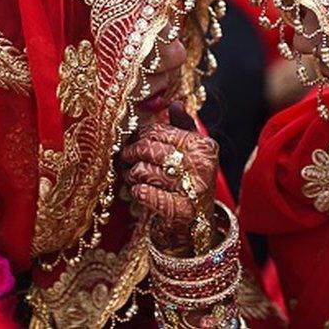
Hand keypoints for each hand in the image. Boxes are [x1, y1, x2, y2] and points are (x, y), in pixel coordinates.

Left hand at [121, 123, 218, 251]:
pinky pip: (145, 194)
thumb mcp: (192, 153)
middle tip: (124, 158)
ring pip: (143, 171)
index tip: (131, 139)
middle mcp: (202, 166)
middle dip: (131, 154)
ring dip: (131, 176)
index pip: (160, 130)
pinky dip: (136, 193)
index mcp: (204, 146)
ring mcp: (192, 189)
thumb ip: (183, 127)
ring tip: (132, 178)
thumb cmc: (190, 182)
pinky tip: (138, 192)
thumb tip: (176, 102)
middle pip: (149, 149)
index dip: (140, 134)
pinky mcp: (180, 211)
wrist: (197, 226)